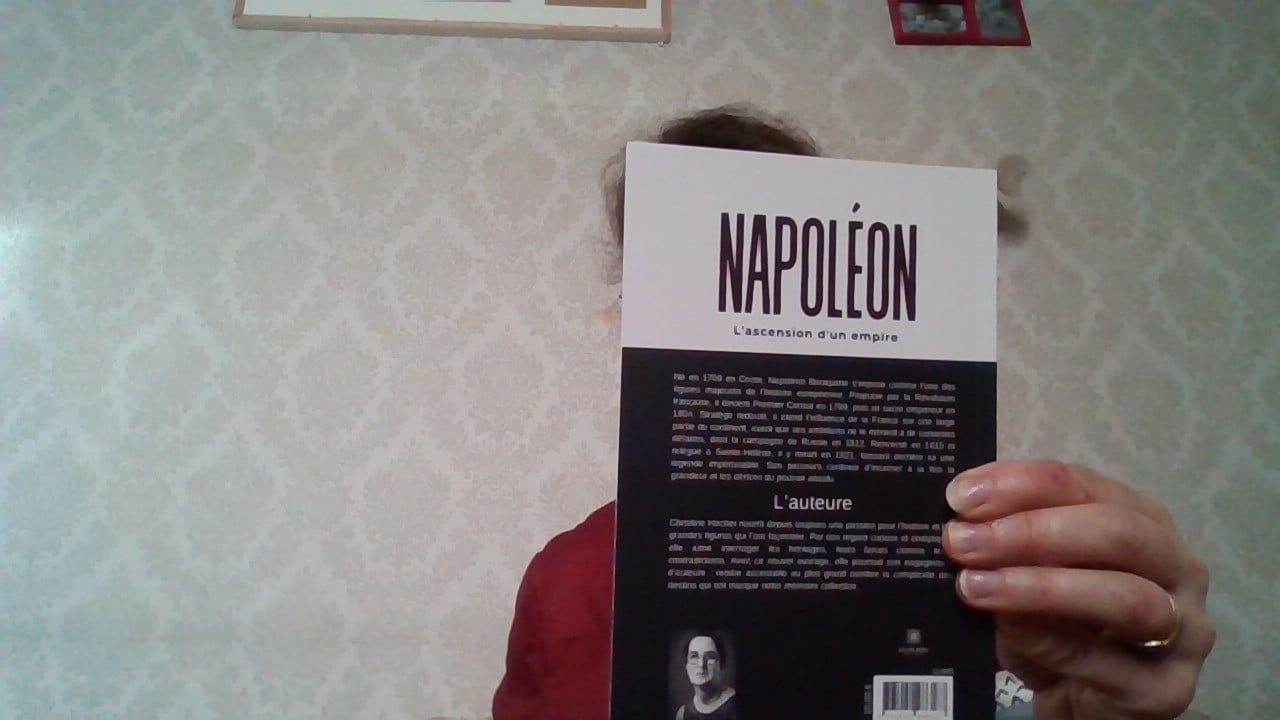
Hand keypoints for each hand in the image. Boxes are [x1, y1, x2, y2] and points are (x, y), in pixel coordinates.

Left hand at [942, 461, 1214, 718]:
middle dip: (1032, 532)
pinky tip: (1006, 630)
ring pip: (1125, 596)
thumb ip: (1008, 547)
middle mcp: (1177, 567)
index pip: (1086, 485)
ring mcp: (1186, 631)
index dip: (1021, 484)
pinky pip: (1105, 661)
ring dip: (1041, 587)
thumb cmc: (1059, 628)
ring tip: (974, 586)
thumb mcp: (1027, 575)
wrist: (1083, 705)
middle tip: (962, 542)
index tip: (960, 496)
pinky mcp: (1167, 690)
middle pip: (1118, 531)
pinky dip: (1049, 641)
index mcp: (1142, 521)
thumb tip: (964, 527)